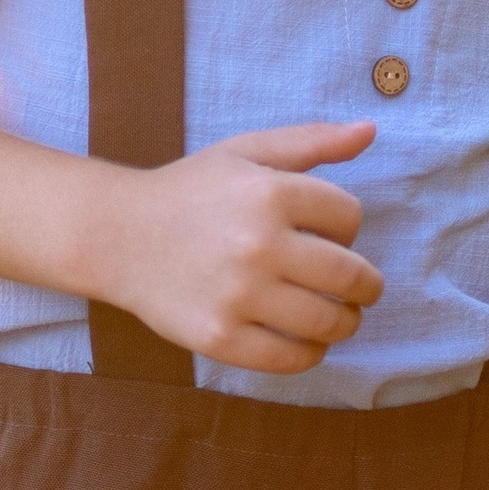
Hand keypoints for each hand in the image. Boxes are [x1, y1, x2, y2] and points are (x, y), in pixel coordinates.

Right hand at [98, 123, 382, 374]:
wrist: (117, 236)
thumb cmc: (190, 191)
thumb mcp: (247, 152)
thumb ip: (312, 140)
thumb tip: (371, 131)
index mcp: (271, 193)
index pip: (350, 218)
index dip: (347, 228)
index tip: (328, 236)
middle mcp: (259, 244)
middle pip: (351, 277)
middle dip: (366, 286)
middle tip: (360, 290)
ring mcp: (239, 295)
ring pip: (329, 322)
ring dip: (345, 322)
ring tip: (336, 316)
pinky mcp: (220, 337)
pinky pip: (291, 358)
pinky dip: (310, 353)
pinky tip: (303, 339)